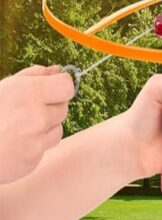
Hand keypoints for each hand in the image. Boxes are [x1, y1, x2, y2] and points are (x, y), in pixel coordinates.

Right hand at [0, 65, 73, 183]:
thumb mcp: (4, 86)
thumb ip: (33, 75)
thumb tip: (58, 70)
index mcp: (28, 92)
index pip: (67, 86)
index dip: (61, 86)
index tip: (54, 88)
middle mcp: (36, 116)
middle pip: (63, 107)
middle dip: (51, 107)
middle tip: (28, 110)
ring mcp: (36, 140)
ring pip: (58, 128)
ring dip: (46, 126)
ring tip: (20, 126)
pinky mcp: (33, 158)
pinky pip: (47, 146)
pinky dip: (38, 143)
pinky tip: (18, 141)